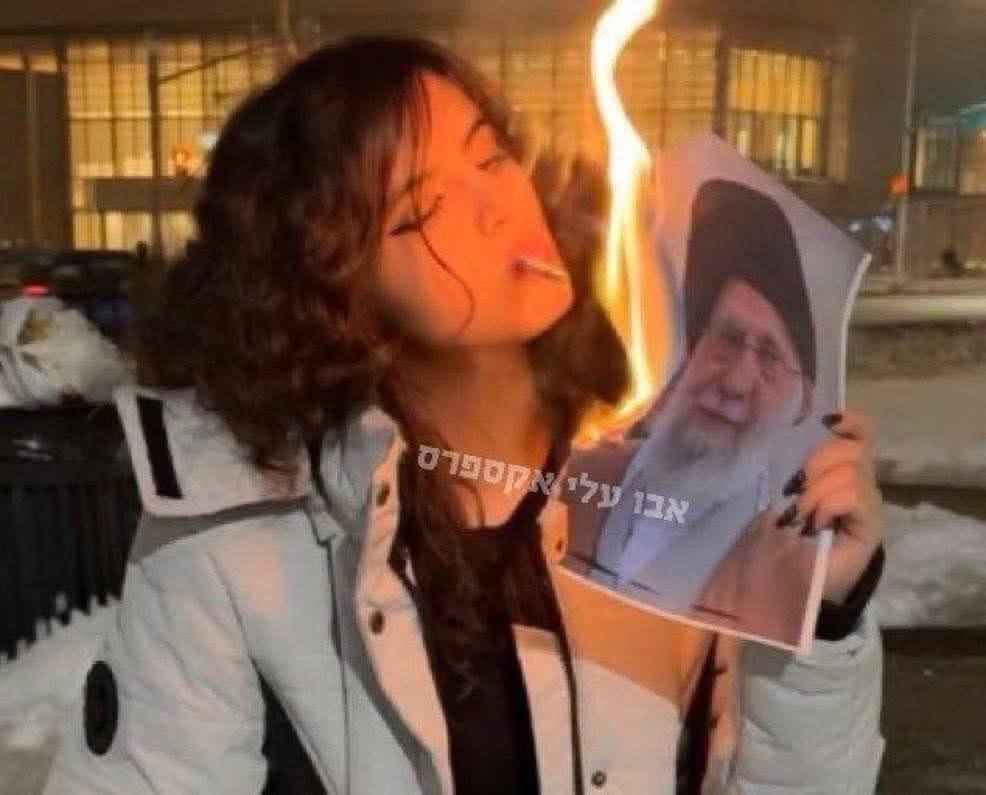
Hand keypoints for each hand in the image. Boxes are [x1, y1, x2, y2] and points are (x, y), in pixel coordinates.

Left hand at [779, 407, 883, 603]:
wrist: (796, 580)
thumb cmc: (788, 534)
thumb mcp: (786, 494)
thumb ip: (795, 468)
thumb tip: (785, 438)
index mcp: (841, 468)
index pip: (862, 431)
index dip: (849, 420)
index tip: (826, 420)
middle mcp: (861, 481)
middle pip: (852, 448)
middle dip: (816, 462)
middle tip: (793, 490)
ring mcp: (868, 504)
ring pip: (850, 473)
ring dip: (815, 492)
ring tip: (799, 516)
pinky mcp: (871, 527)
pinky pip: (852, 497)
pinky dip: (826, 506)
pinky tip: (813, 525)